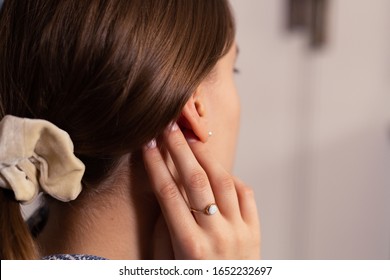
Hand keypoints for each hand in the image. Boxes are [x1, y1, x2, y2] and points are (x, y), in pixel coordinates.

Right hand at [143, 123, 260, 258]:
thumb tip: (165, 193)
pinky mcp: (255, 232)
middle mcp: (216, 235)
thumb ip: (165, 230)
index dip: (156, 165)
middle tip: (169, 127)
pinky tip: (219, 170)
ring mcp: (240, 232)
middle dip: (180, 149)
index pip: (168, 193)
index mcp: (189, 246)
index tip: (148, 145)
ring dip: (206, 157)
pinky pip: (246, 195)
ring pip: (223, 182)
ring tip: (193, 140)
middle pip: (195, 180)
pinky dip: (232, 178)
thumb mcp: (168, 263)